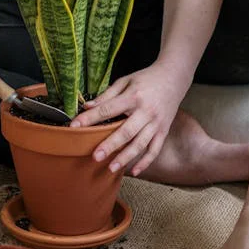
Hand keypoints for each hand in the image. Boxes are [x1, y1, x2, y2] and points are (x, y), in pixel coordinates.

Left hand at [70, 62, 188, 176]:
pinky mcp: (164, 130)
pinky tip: (134, 171)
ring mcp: (156, 123)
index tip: (74, 126)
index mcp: (133, 96)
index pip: (108, 109)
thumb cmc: (146, 79)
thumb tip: (87, 106)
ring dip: (126, 157)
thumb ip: (107, 95)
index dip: (90, 118)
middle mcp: (146, 111)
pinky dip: (145, 162)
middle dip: (110, 145)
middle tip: (95, 156)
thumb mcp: (125, 81)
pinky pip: (155, 149)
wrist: (173, 77)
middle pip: (126, 131)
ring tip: (111, 168)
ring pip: (140, 144)